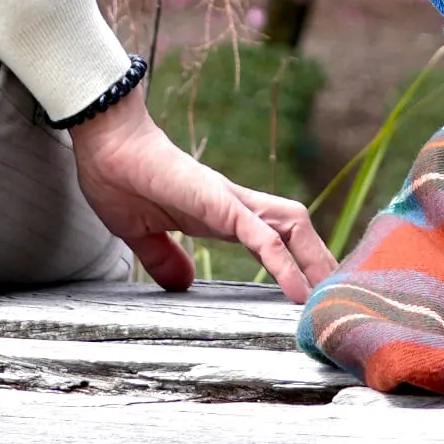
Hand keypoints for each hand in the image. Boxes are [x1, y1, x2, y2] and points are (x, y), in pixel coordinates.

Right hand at [68, 93, 337, 299]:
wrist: (103, 142)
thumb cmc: (118, 179)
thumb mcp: (142, 233)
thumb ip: (163, 256)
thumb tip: (183, 281)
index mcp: (220, 214)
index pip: (274, 236)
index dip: (298, 260)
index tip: (313, 293)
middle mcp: (234, 205)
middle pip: (297, 229)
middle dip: (321, 261)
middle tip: (339, 301)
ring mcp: (229, 201)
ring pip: (291, 226)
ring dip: (315, 262)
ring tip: (330, 301)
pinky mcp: (217, 202)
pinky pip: (260, 234)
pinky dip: (283, 263)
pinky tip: (298, 291)